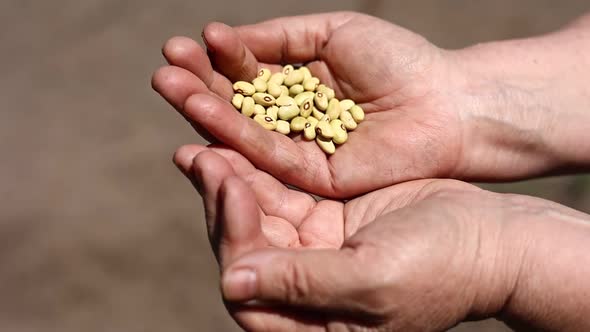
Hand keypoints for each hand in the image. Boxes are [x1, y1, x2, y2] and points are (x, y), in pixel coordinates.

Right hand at [153, 12, 465, 197]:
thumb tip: (227, 38)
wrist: (446, 103)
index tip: (184, 44)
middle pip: (238, 105)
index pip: (248, 74)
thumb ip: (280, 38)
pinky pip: (267, 155)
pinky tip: (203, 114)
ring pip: (245, 132)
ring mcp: (302, 150)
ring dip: (205, 109)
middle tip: (162, 67)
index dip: (216, 60)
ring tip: (168, 84)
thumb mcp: (333, 33)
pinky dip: (234, 135)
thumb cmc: (399, 61)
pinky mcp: (312, 178)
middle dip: (200, 85)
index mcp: (301, 85)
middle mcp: (295, 120)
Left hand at [175, 144, 589, 331]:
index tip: (233, 188)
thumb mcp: (375, 280)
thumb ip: (304, 285)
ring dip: (230, 182)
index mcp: (313, 324)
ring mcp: (311, 254)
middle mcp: (303, 294)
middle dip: (221, 204)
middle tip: (201, 156)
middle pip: (244, 249)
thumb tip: (233, 285)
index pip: (250, 287)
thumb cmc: (443, 268)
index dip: (235, 237)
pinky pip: (278, 195)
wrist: (488, 238)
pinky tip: (234, 145)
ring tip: (204, 145)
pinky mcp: (321, 221)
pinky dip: (257, 171)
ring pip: (255, 217)